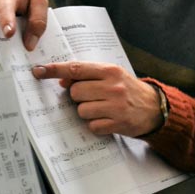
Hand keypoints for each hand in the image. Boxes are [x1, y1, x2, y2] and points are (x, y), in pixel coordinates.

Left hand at [32, 62, 163, 136]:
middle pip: (75, 92)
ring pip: (81, 110)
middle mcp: (113, 87)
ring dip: (87, 112)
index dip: (55, 70)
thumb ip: (90, 75)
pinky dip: (96, 124)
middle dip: (79, 97)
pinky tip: (108, 119)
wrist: (155, 108)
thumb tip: (63, 80)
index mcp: (111, 71)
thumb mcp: (113, 76)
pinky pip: (92, 125)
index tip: (39, 71)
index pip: (77, 68)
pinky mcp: (118, 123)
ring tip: (102, 109)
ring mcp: (116, 106)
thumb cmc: (129, 90)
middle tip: (93, 97)